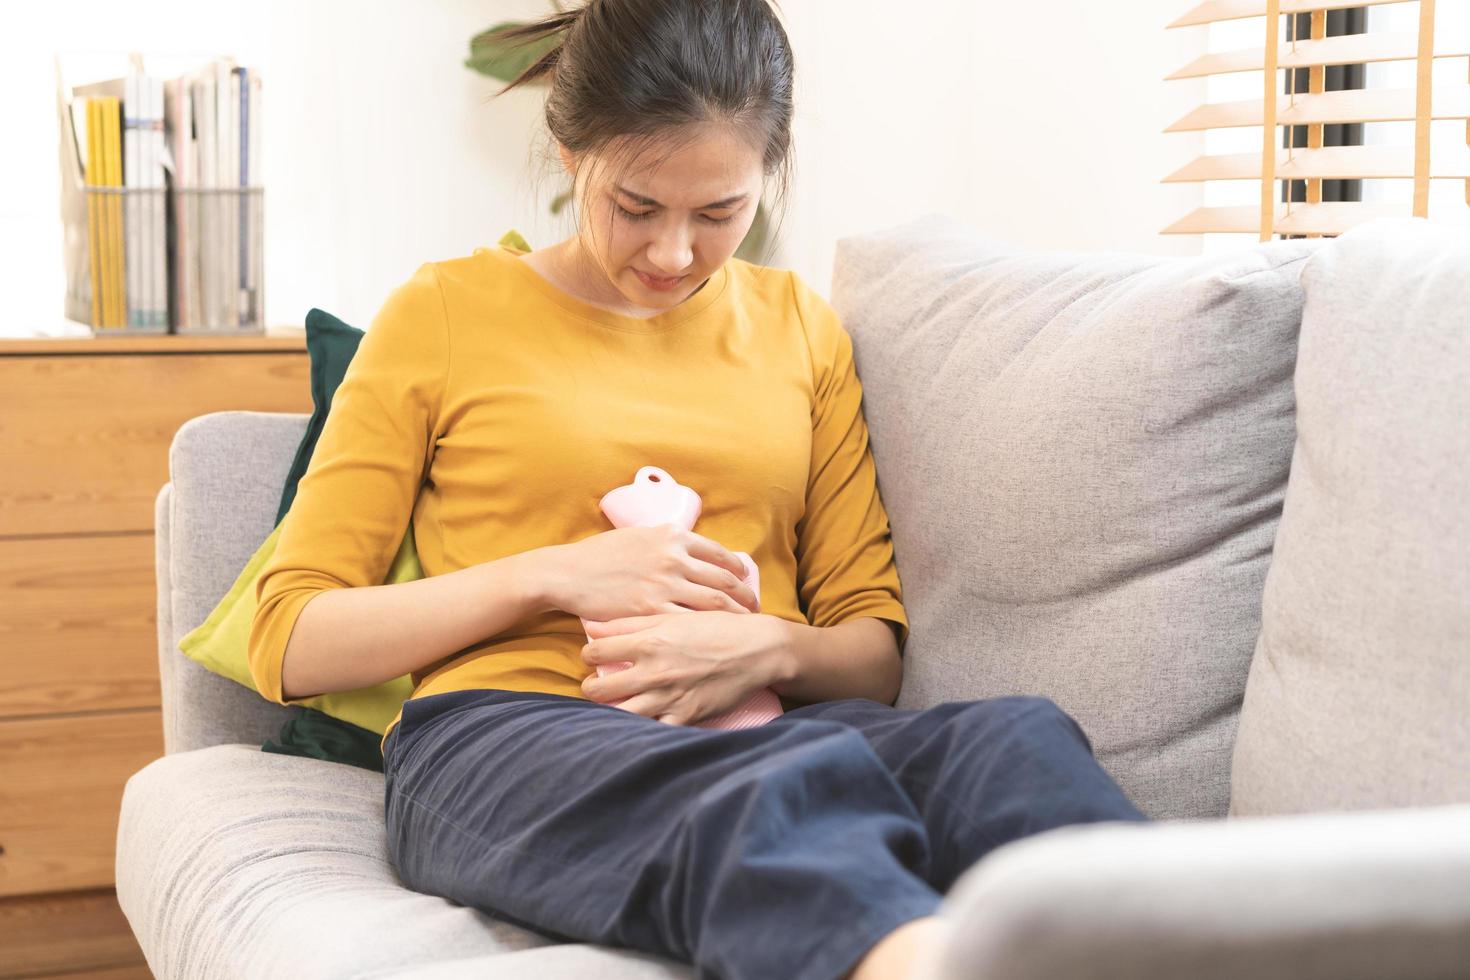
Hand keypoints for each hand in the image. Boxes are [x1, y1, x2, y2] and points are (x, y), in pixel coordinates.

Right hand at [545, 524, 758, 621]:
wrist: (568, 573)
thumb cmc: (600, 555)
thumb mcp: (639, 535)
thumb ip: (667, 542)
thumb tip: (690, 549)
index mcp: (673, 536)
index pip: (719, 554)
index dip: (739, 571)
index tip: (746, 581)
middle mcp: (674, 557)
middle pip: (724, 580)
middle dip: (745, 596)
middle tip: (756, 609)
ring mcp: (663, 583)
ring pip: (714, 602)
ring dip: (735, 615)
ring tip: (745, 626)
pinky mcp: (651, 609)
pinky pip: (690, 620)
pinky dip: (708, 629)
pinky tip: (715, 639)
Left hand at [580, 611, 787, 725]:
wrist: (758, 650)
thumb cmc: (715, 628)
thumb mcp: (674, 616)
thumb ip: (631, 622)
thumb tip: (592, 626)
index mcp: (650, 641)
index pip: (595, 652)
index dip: (589, 655)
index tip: (593, 658)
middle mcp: (655, 671)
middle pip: (599, 689)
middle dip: (591, 688)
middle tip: (596, 686)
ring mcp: (669, 697)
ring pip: (619, 714)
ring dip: (609, 711)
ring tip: (613, 705)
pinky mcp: (685, 717)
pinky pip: (651, 731)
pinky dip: (640, 730)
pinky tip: (638, 722)